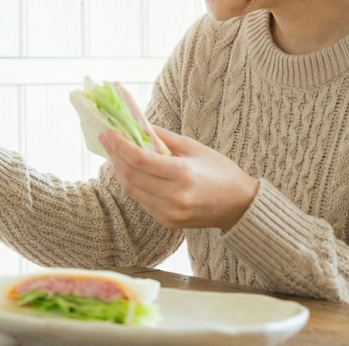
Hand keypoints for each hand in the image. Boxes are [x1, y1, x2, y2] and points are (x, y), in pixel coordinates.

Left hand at [100, 127, 259, 231]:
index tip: (108, 133)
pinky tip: (131, 172)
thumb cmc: (220, 172)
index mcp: (183, 175)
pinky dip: (133, 185)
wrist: (240, 206)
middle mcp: (175, 197)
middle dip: (115, 156)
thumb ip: (164, 137)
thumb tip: (137, 126)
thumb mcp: (195, 147)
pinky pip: (142, 201)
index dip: (119, 145)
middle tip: (108, 141)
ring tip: (116, 154)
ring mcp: (170, 213)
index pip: (139, 160)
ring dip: (120, 171)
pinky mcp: (167, 222)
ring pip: (132, 190)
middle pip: (130, 176)